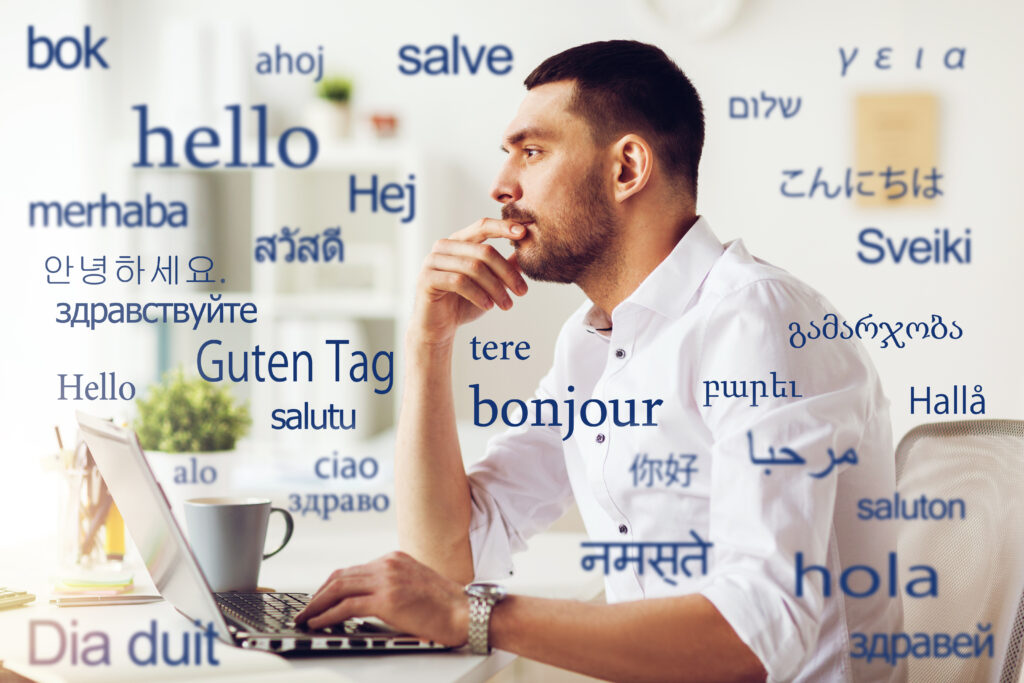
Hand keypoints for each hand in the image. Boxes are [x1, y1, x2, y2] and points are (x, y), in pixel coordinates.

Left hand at [293, 551, 469, 646]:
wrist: (467, 612)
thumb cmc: (447, 606)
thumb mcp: (416, 586)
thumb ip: (393, 586)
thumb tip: (368, 603)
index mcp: (395, 559)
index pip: (353, 569)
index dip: (331, 585)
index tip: (320, 598)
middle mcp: (388, 564)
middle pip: (341, 576)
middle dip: (318, 594)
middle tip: (305, 609)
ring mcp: (387, 580)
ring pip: (339, 588)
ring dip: (317, 604)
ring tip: (306, 617)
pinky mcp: (387, 600)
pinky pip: (347, 606)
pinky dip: (328, 615)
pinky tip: (319, 623)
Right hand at [409, 218, 528, 345]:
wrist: (438, 328)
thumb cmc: (463, 303)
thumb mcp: (490, 284)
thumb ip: (504, 267)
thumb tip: (526, 253)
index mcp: (458, 241)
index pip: (482, 226)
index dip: (503, 227)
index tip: (525, 232)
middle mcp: (444, 246)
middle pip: (484, 251)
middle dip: (507, 273)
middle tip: (522, 292)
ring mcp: (432, 261)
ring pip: (474, 267)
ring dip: (496, 288)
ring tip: (507, 305)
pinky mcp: (427, 278)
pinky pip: (459, 281)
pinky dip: (478, 294)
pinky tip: (488, 306)